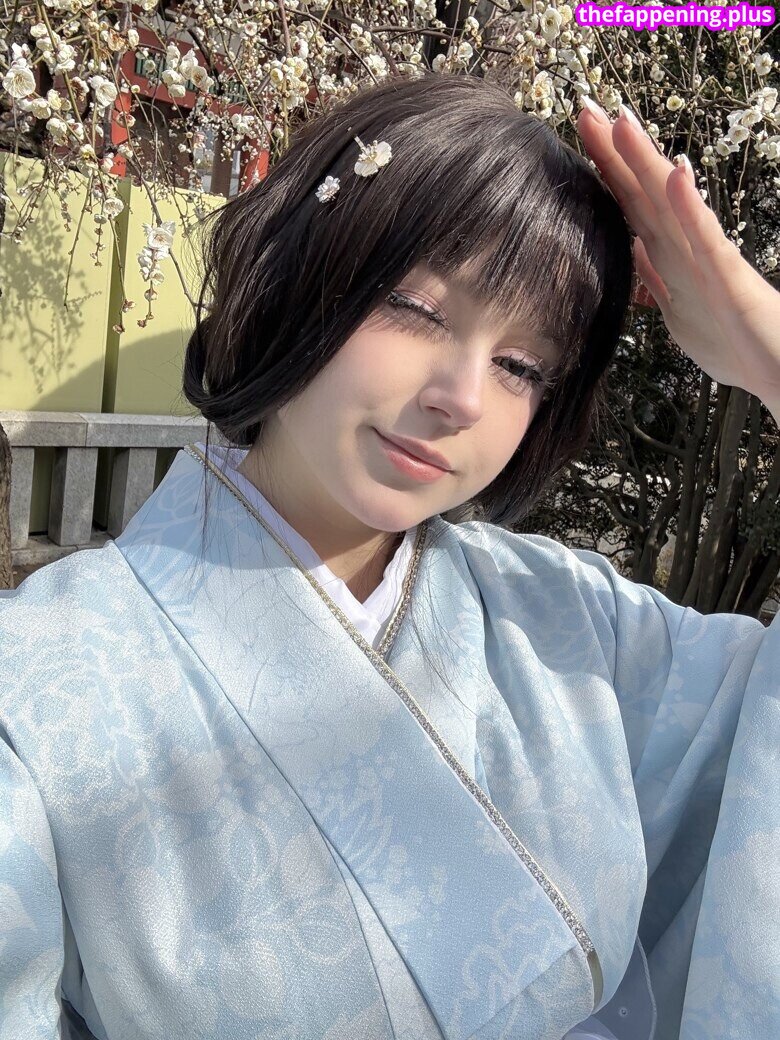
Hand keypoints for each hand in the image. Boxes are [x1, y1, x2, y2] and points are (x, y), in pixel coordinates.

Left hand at [576, 99, 779, 415]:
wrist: (776, 368)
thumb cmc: (730, 342)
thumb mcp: (676, 312)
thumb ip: (653, 280)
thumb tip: (632, 254)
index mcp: (669, 259)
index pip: (629, 207)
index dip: (604, 171)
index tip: (577, 135)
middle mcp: (685, 249)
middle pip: (643, 193)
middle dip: (614, 152)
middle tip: (584, 106)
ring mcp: (707, 259)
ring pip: (671, 204)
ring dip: (647, 163)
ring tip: (622, 122)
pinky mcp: (728, 277)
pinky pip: (706, 238)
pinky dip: (689, 207)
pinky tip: (675, 175)